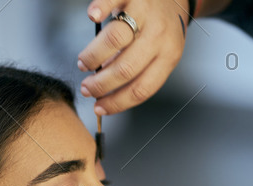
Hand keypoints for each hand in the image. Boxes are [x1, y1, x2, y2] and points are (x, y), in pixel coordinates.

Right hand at [77, 0, 189, 115]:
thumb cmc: (161, 27)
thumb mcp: (160, 52)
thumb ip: (138, 69)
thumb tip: (105, 91)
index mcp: (169, 56)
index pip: (141, 88)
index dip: (117, 103)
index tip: (99, 107)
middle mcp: (159, 36)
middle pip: (126, 68)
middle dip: (101, 85)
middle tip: (86, 88)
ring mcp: (146, 14)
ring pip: (116, 40)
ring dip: (94, 56)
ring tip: (83, 63)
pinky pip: (114, 1)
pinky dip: (101, 8)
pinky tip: (93, 16)